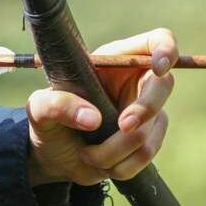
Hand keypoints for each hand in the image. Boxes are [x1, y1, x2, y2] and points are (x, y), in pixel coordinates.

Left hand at [27, 28, 176, 185]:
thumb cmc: (49, 119)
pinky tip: (99, 162)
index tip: (157, 67)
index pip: (157, 41)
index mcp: (116, 60)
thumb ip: (57, 104)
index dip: (165, 49)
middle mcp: (137, 82)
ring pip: (151, 129)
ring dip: (117, 150)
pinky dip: (122, 164)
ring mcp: (147, 111)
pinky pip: (148, 153)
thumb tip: (93, 119)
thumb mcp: (40, 107)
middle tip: (122, 126)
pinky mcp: (148, 139)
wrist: (54, 153)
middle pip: (164, 85)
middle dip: (145, 109)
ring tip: (88, 154)